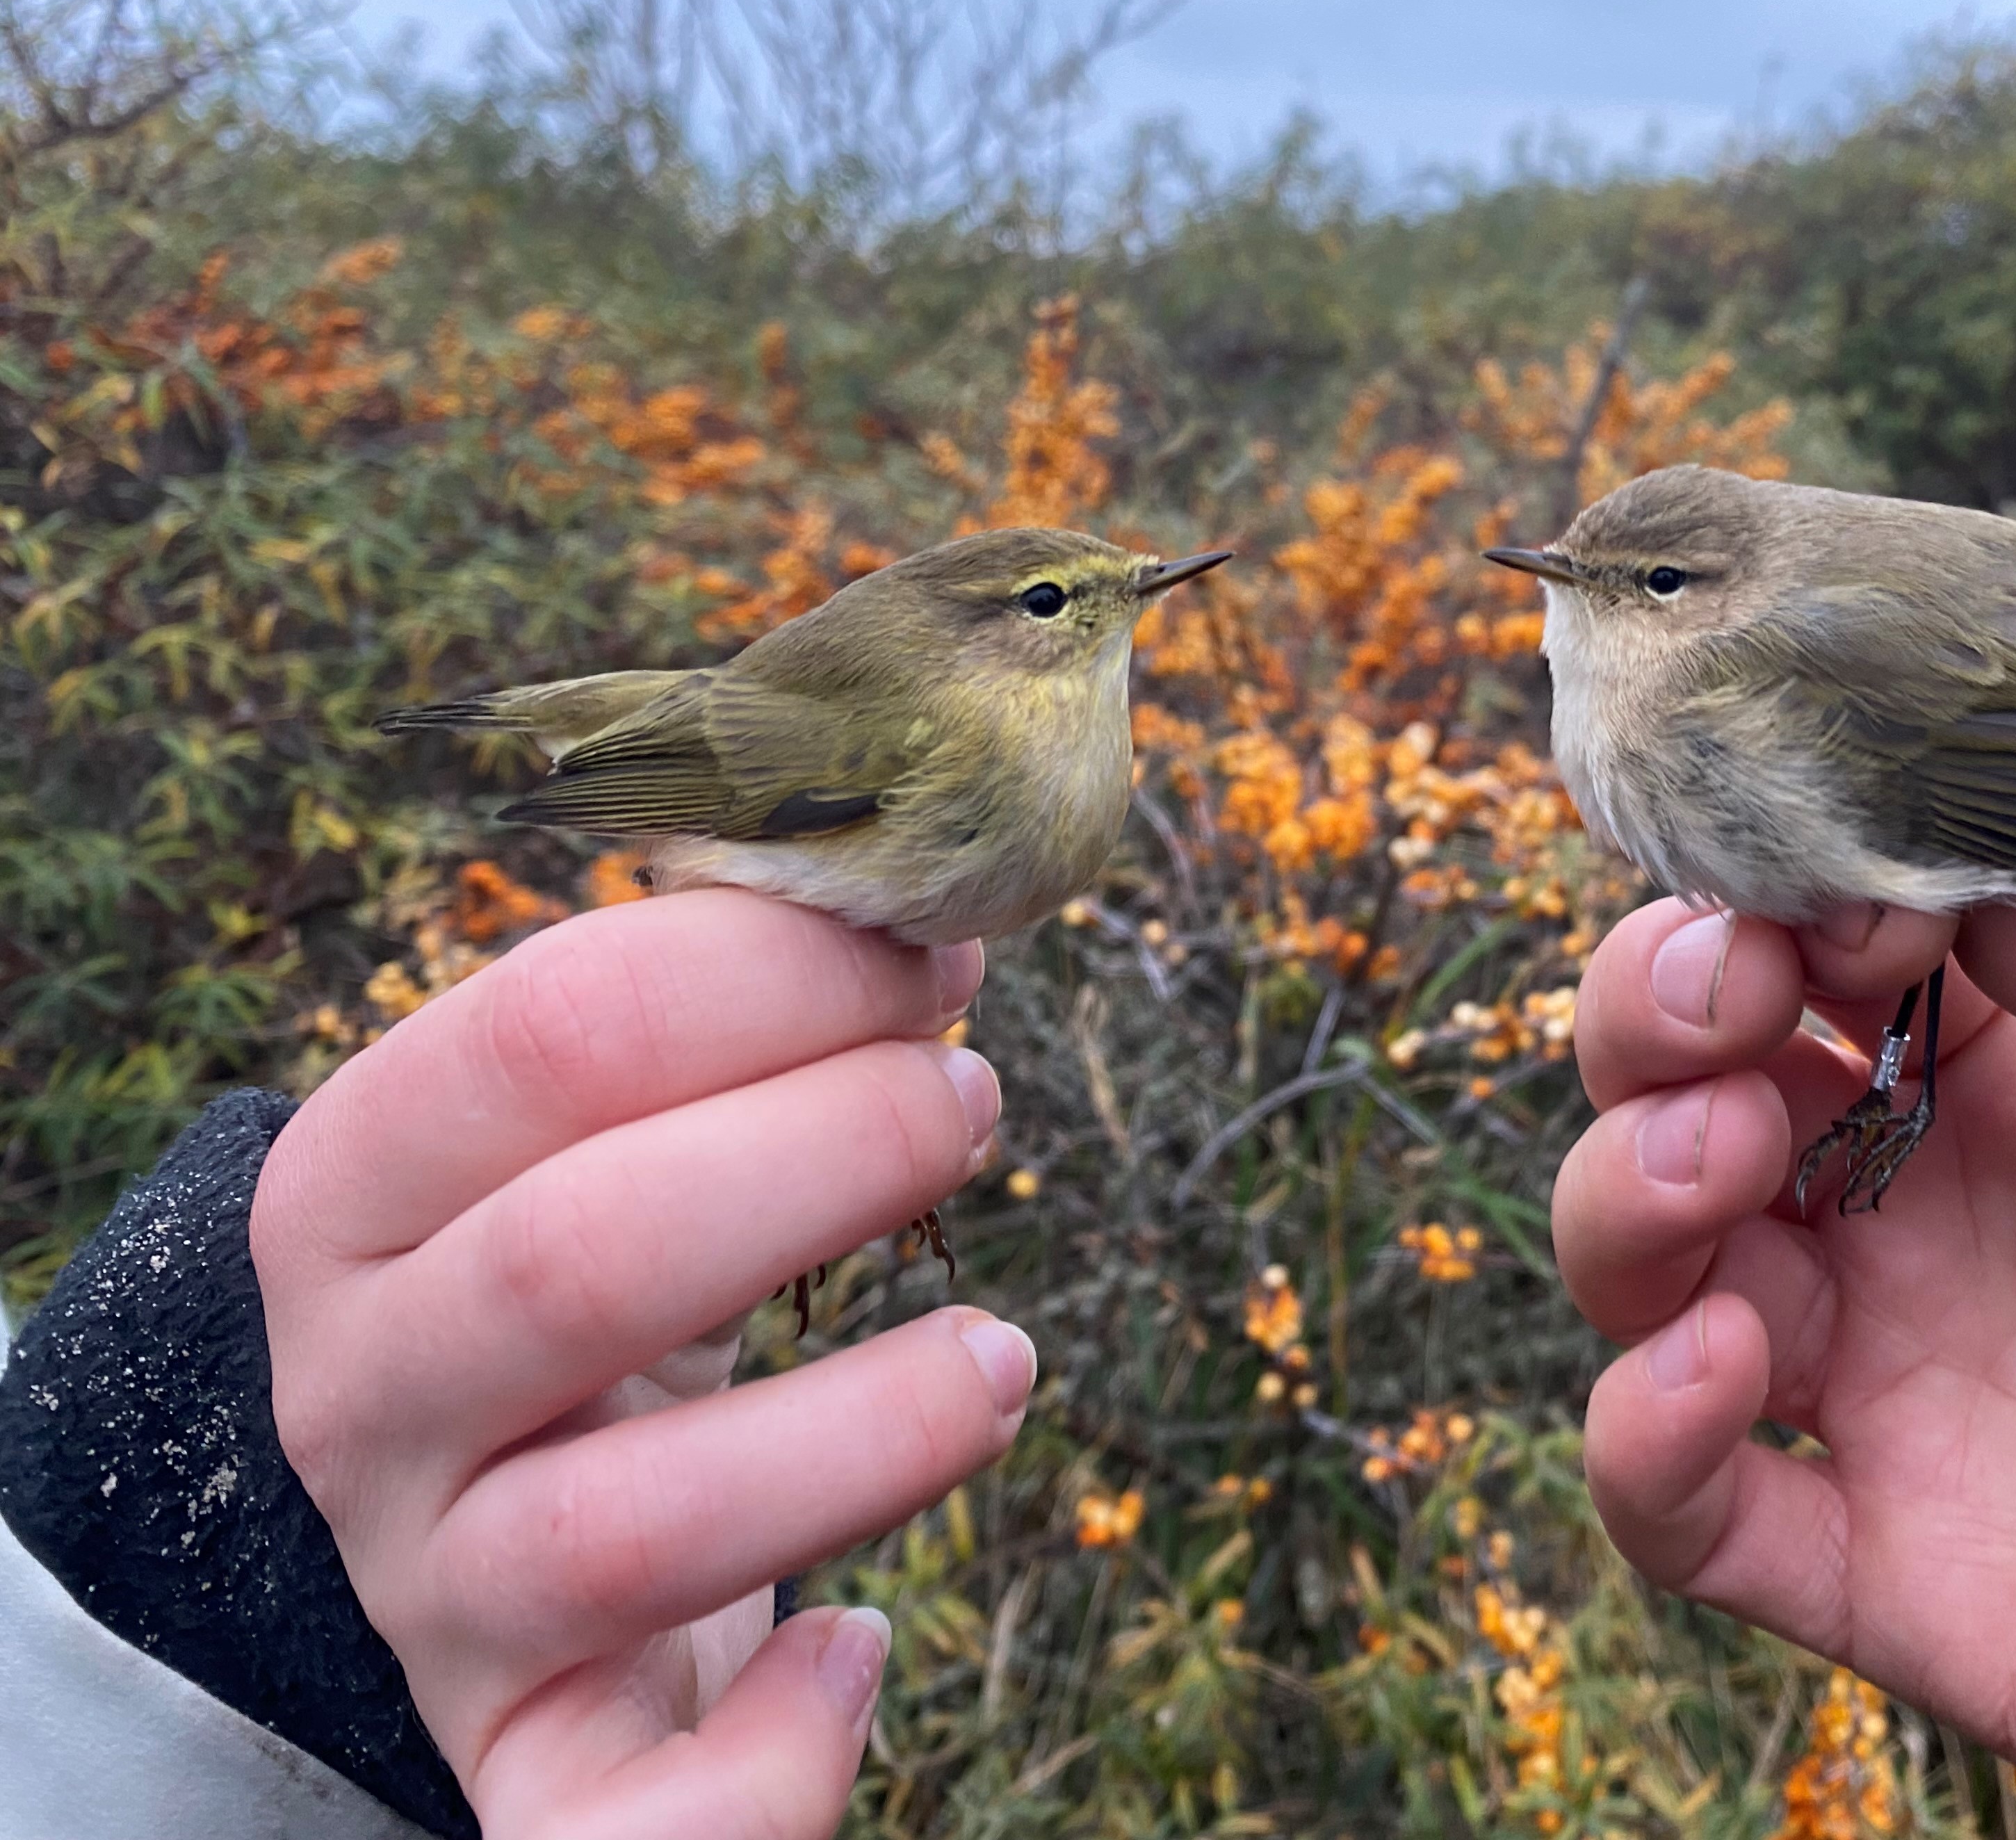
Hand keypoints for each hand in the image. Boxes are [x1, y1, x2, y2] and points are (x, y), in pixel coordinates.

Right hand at [253, 890, 1033, 1838]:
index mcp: (353, 1191)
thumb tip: (942, 923)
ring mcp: (435, 1595)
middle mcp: (361, 1394)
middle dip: (823, 1153)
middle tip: (972, 1102)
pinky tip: (860, 1649)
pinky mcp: (531, 1763)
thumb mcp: (615, 1131)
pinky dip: (764, 1762)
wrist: (503, 1511)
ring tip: (1005, 1358)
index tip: (933, 958)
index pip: (541, 1035)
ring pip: (628, 1531)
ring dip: (860, 1434)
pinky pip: (621, 1825)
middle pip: (580, 1260)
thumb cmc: (607, 1268)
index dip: (769, 976)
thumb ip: (737, 1024)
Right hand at [1556, 896, 2015, 1838]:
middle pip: (1705, 1080)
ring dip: (1628, 1193)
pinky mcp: (1915, 1576)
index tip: (1837, 887)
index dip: (1794, 890)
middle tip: (1717, 994)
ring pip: (1659, 1267)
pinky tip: (1707, 1369)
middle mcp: (1958, 1215)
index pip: (1845, 943)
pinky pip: (1699, 1514)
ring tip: (1723, 1161)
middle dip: (1656, 1012)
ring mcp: (1921, 1393)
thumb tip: (1978, 876)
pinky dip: (1641, 1438)